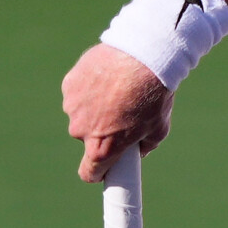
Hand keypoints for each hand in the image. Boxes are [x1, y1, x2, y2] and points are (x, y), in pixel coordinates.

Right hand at [61, 44, 173, 180]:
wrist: (143, 55)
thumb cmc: (153, 95)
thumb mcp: (159, 128)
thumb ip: (145, 146)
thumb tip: (138, 150)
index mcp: (102, 149)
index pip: (89, 173)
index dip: (98, 171)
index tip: (105, 167)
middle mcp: (81, 131)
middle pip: (87, 139)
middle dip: (101, 131)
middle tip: (121, 115)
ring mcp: (72, 106)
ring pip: (81, 114)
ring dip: (93, 108)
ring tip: (116, 91)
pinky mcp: (69, 84)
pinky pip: (77, 92)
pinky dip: (88, 88)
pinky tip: (105, 77)